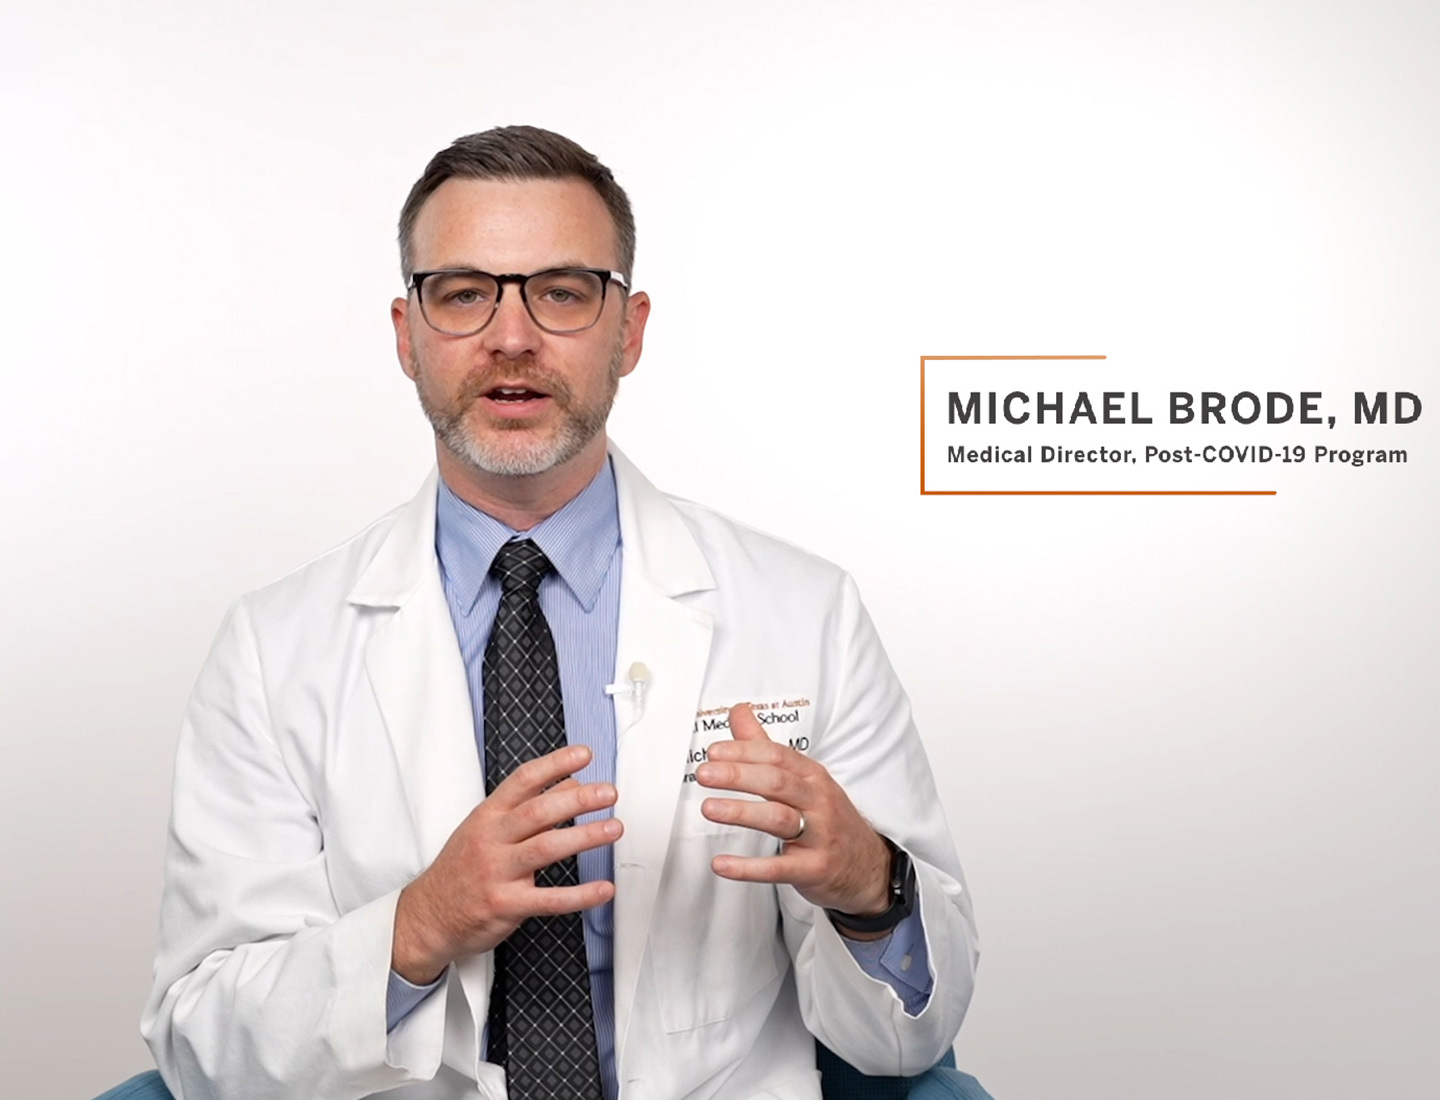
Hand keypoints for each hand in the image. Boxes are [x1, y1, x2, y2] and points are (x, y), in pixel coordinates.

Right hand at [391, 744, 621, 983]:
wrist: (426, 916)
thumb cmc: (460, 869)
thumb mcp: (487, 828)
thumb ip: (528, 806)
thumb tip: (571, 784)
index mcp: (488, 815)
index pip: (523, 780)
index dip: (555, 764)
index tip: (584, 755)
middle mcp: (492, 839)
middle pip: (538, 811)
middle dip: (578, 799)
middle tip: (608, 792)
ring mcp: (497, 872)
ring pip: (546, 848)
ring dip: (584, 837)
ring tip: (613, 828)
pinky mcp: (505, 905)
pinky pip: (548, 900)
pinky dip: (580, 895)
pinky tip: (603, 889)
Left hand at [694, 703, 891, 932]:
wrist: (867, 865)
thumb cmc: (827, 817)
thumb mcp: (804, 779)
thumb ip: (764, 746)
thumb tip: (738, 712)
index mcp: (812, 777)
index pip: (777, 756)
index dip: (744, 752)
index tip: (714, 752)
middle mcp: (818, 802)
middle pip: (776, 782)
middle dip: (738, 776)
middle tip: (704, 774)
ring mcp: (818, 836)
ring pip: (778, 819)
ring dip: (741, 813)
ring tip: (708, 809)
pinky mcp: (813, 869)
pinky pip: (778, 867)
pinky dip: (748, 867)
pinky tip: (722, 864)